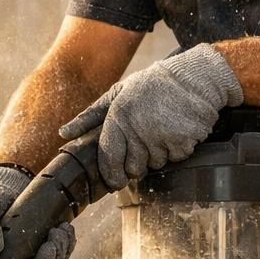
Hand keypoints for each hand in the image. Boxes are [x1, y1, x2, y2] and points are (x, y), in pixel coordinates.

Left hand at [59, 44, 242, 190]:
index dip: (112, 174)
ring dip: (160, 153)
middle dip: (139, 162)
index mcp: (118, 115)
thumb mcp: (118, 94)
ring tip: (164, 129)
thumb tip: (63, 133)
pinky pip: (177, 158)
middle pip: (133, 168)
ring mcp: (161, 135)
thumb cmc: (153, 85)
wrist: (196, 77)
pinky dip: (179, 149)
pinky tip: (179, 130)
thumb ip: (90, 116)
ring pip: (156, 164)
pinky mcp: (183, 140)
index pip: (109, 157)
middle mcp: (137, 127)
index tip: (116, 181)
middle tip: (148, 142)